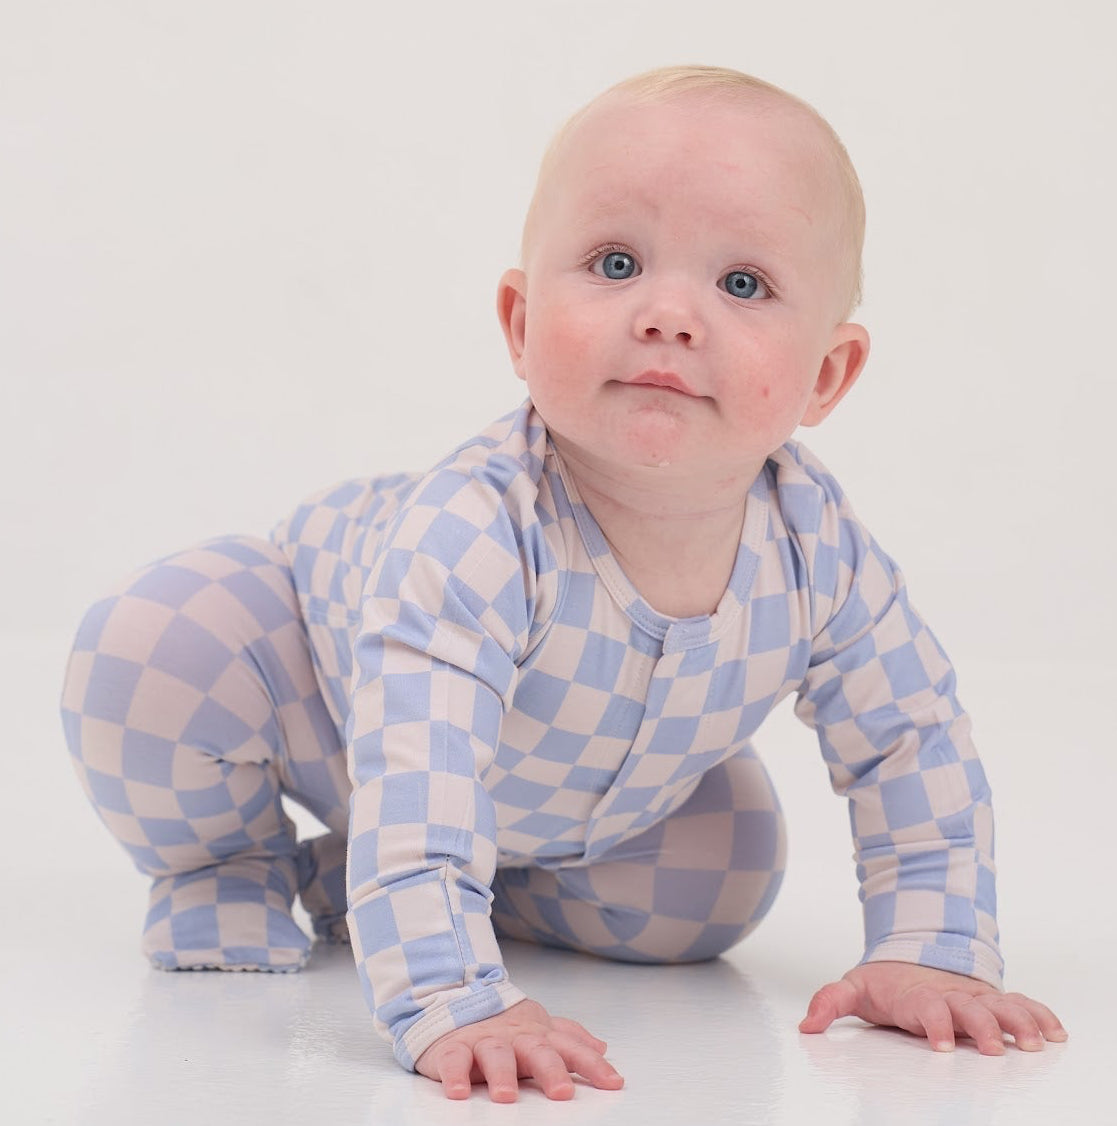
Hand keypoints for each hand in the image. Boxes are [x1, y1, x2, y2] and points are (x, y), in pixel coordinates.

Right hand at [415, 998, 624, 1101]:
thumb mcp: (539, 1028)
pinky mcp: (453, 1047)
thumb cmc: (503, 1024)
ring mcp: (484, 1041)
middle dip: (550, 1071)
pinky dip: (455, 1075)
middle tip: (562, 1093)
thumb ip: (571, 1038)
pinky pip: (454, 1060)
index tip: (613, 1083)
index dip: (593, 1065)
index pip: (571, 1049)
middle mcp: (515, 1037)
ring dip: (502, 1074)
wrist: (455, 999)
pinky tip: (459, 1091)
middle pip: (536, 1051)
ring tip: (507, 1096)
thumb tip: (602, 1048)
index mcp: (538, 1035)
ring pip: (495, 1054)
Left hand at [799, 961, 1067, 1054]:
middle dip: (982, 1027)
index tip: (941, 1044)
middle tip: (993, 1049)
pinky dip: (1039, 1015)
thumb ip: (830, 1003)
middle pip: (970, 1010)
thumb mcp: (854, 989)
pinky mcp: (992, 1001)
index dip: (934, 1024)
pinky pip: (1020, 1004)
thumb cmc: (886, 981)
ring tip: (1035, 1043)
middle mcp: (950, 996)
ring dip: (1019, 1023)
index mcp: (918, 996)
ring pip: (1001, 1007)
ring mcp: (974, 997)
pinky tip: (1055, 1032)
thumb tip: (806, 1025)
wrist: (913, 955)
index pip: (927, 1008)